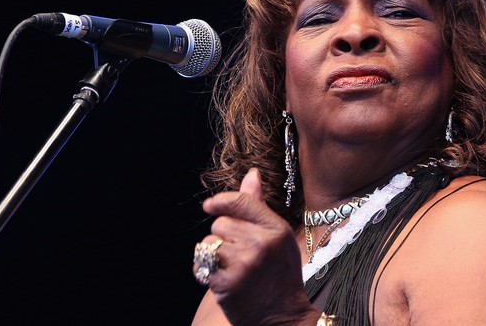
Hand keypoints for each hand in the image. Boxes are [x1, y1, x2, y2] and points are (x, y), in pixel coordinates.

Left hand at [198, 168, 315, 324]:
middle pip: (220, 223)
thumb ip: (258, 207)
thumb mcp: (278, 237)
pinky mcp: (228, 283)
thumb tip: (251, 174)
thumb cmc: (280, 274)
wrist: (283, 318)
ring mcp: (244, 264)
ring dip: (213, 255)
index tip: (209, 206)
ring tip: (232, 269)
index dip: (219, 201)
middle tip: (238, 255)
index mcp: (276, 229)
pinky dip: (205, 272)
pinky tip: (221, 280)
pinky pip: (201, 264)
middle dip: (223, 237)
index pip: (240, 201)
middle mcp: (261, 244)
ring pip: (209, 243)